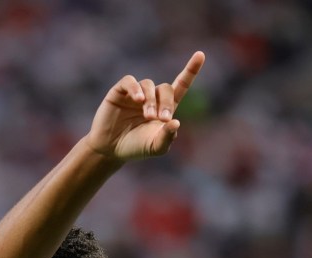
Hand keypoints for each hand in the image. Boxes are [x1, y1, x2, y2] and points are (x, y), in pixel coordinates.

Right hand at [85, 51, 205, 160]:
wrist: (111, 149)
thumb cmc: (136, 147)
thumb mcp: (156, 147)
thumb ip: (167, 137)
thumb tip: (175, 122)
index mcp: (166, 108)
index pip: (181, 85)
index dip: (191, 70)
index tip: (201, 55)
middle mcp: (152, 97)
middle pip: (166, 88)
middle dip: (166, 103)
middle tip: (160, 119)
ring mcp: (136, 93)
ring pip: (149, 85)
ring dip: (151, 100)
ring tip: (148, 116)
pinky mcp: (120, 91)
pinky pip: (130, 81)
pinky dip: (135, 88)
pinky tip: (138, 99)